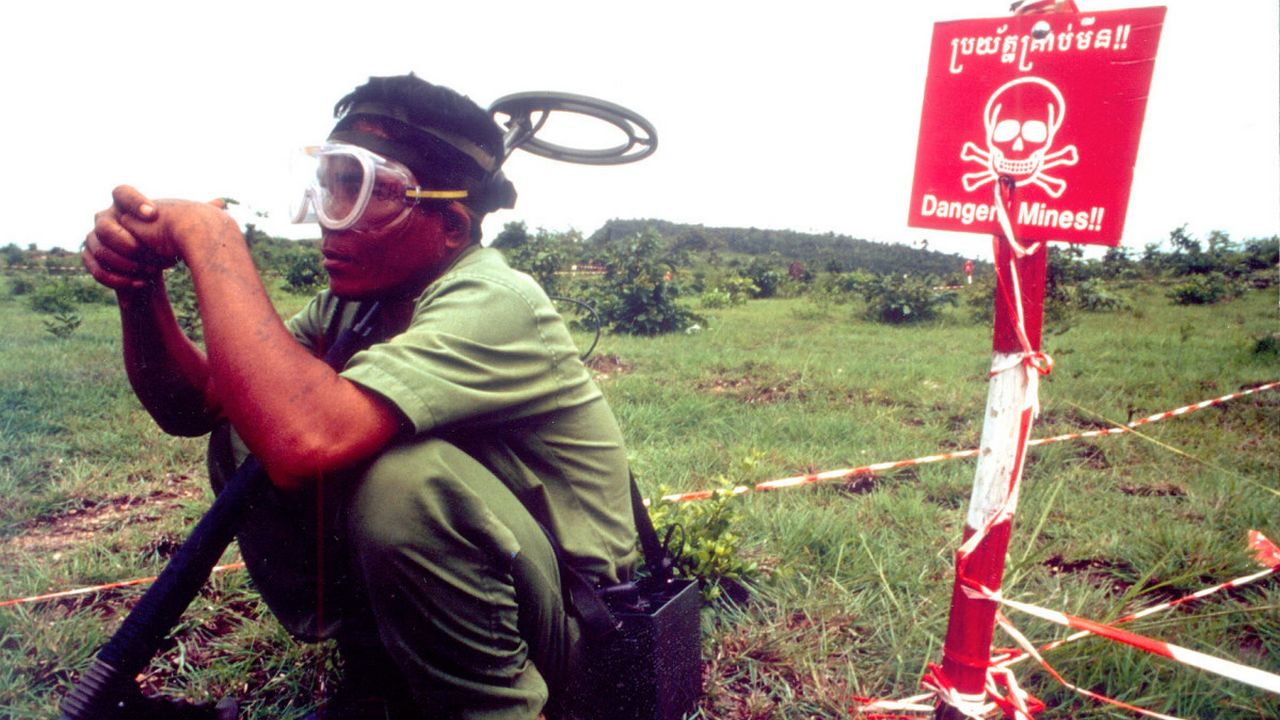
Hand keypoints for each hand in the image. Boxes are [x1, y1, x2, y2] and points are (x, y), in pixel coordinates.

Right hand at [83, 186, 231, 290]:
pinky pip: (96, 270)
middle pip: (103, 223)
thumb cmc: (164, 244)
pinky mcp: (91, 261)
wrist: (148, 269)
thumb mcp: (179, 229)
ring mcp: (93, 239)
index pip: (121, 192)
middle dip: (127, 240)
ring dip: (125, 261)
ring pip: (98, 248)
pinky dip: (119, 278)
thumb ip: (194, 214)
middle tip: (150, 253)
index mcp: (123, 204)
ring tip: (152, 271)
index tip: (154, 215)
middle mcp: (104, 218)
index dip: (134, 202)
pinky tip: (142, 283)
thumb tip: (221, 202)